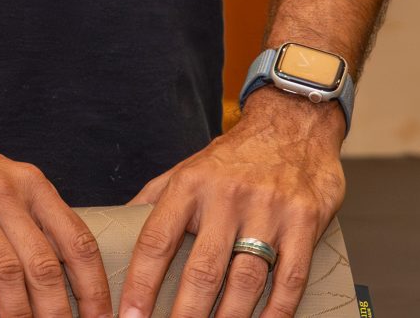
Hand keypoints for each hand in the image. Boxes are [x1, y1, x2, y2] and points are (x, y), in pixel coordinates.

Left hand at [123, 93, 343, 317]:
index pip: (156, 241)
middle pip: (202, 269)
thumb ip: (154, 200)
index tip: (130, 317)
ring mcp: (268, 209)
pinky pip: (290, 278)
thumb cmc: (235, 155)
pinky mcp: (304, 221)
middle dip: (185, 315)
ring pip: (245, 279)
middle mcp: (227, 197)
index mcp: (190, 186)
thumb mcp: (188, 168)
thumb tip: (115, 226)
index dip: (140, 284)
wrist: (294, 121)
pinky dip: (278, 312)